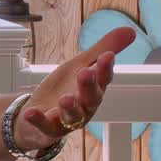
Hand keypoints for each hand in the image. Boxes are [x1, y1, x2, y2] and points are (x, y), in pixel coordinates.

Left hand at [15, 27, 136, 150]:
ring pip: (72, 115)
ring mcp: (66, 120)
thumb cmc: (63, 89)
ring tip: (66, 98)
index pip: (103, 79)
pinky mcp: (48, 129)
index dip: (106, 68)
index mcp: (94, 90)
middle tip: (85, 72)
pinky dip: (38, 120)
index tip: (107, 55)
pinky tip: (30, 113)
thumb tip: (131, 30)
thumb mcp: (80, 65)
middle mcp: (85, 107)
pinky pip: (44, 126)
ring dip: (70, 107)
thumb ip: (102, 50)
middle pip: (91, 98)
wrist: (35, 115)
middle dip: (89, 86)